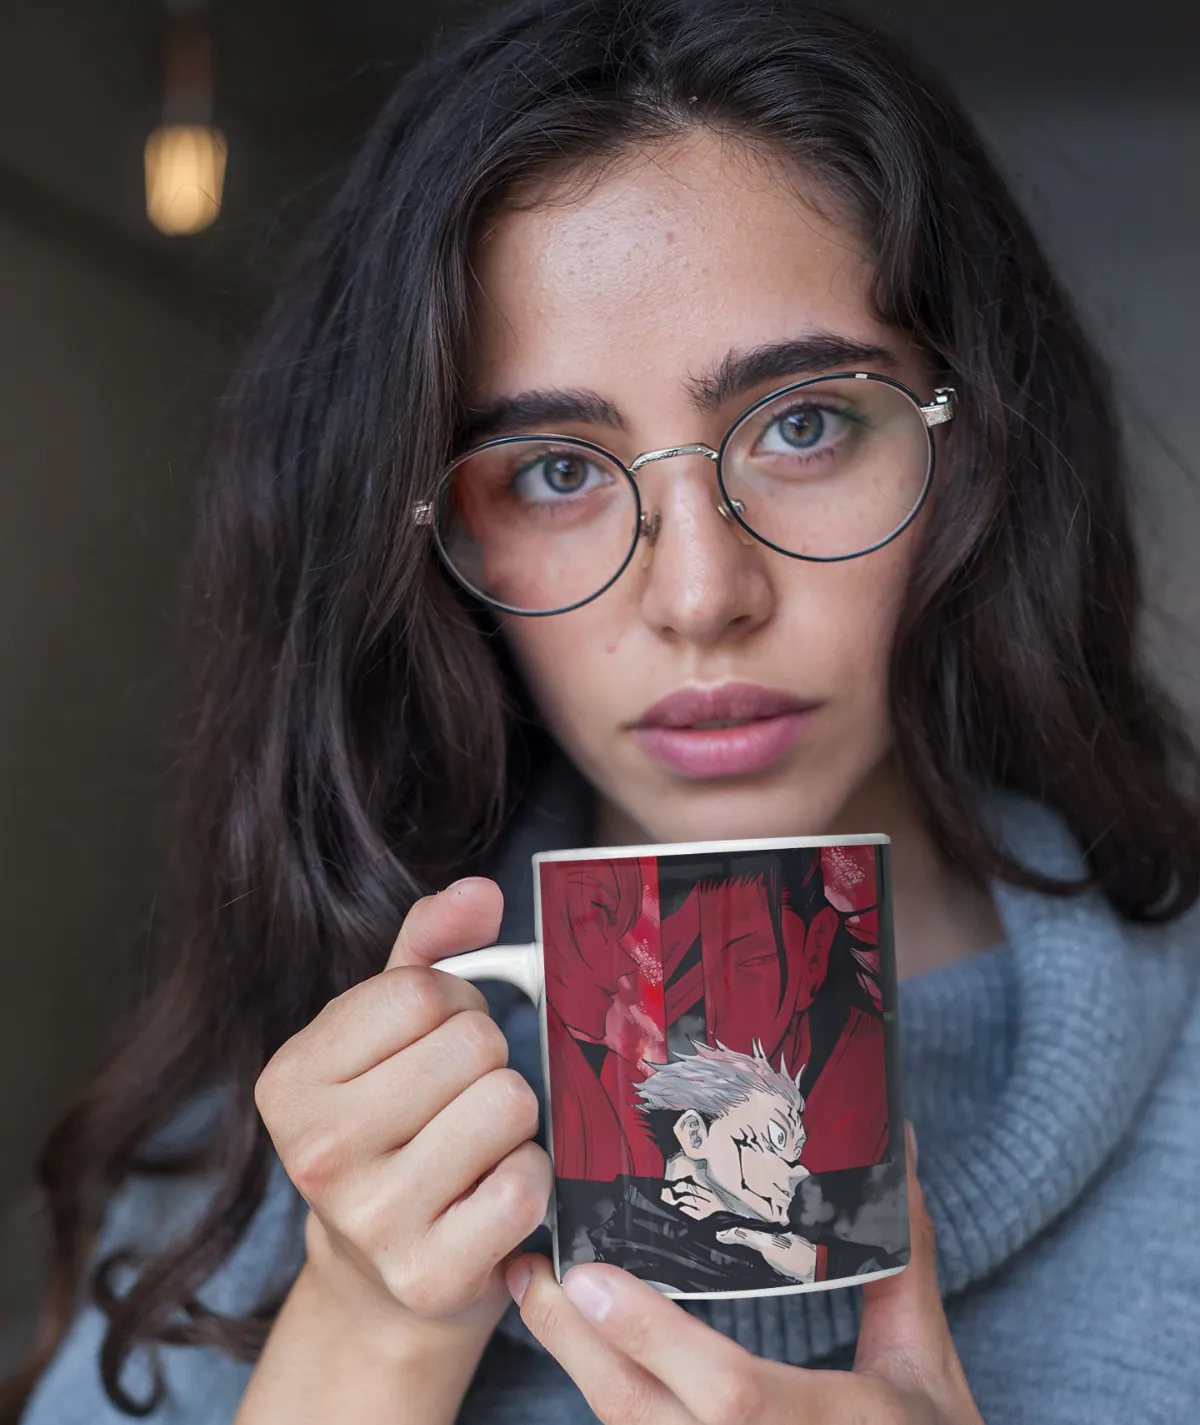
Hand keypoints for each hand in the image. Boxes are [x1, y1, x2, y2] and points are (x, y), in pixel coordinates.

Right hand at [254, 878, 550, 1341]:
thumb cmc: (392, 1127)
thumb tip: (480, 892)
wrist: (382, 1277)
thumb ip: (428, 948)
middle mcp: (317, 1150)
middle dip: (487, 1061)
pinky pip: (526, 1182)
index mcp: (290, 1078)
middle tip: (459, 1101)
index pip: (424, 990)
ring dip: (513, 1119)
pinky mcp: (431, 1274)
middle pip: (474, 1044)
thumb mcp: (387, 1032)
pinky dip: (528, 1180)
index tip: (436, 1045)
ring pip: (508, 1103)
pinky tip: (490, 1194)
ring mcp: (372, 1219)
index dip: (456, 1005)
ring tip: (475, 1146)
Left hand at [507, 1123, 984, 1424]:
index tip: (588, 1279)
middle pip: (644, 1418)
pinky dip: (608, 1395)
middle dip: (574, 1346)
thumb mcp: (925, 1364)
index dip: (651, 1340)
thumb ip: (902, 1263)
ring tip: (536, 1293)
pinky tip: (579, 1346)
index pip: (730, 1395)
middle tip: (529, 1271)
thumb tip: (899, 1147)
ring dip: (577, 1367)